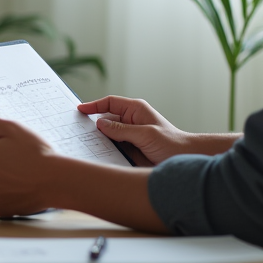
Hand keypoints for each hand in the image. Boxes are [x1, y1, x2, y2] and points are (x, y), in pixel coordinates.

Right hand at [78, 96, 193, 164]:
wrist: (185, 159)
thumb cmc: (171, 143)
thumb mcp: (145, 134)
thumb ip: (121, 129)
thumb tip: (100, 124)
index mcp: (136, 110)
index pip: (110, 102)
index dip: (94, 105)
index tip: (79, 110)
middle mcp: (131, 120)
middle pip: (106, 119)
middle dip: (93, 124)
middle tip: (77, 131)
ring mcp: (130, 135)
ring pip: (108, 134)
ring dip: (98, 139)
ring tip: (85, 144)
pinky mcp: (130, 148)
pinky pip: (113, 147)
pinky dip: (105, 150)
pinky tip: (98, 155)